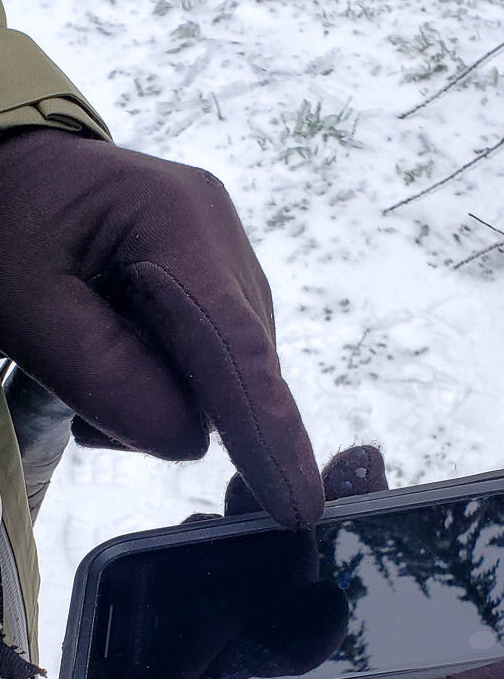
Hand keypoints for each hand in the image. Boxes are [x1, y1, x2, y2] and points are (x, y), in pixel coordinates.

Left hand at [0, 128, 321, 527]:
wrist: (13, 170)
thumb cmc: (6, 225)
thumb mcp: (24, 304)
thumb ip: (104, 377)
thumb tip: (190, 442)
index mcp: (175, 224)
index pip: (235, 347)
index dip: (267, 432)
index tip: (299, 508)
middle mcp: (222, 237)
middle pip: (235, 369)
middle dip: (172, 408)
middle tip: (87, 413)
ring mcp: (228, 255)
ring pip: (229, 371)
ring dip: (167, 395)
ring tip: (93, 366)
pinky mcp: (222, 277)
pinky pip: (219, 357)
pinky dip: (172, 379)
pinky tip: (125, 355)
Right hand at [68, 446, 503, 678]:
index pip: (405, 625)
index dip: (419, 564)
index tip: (426, 500)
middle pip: (336, 583)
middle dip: (347, 520)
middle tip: (355, 466)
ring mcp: (232, 665)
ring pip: (267, 572)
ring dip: (276, 520)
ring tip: (273, 482)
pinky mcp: (170, 651)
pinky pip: (198, 582)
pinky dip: (207, 545)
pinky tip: (207, 521)